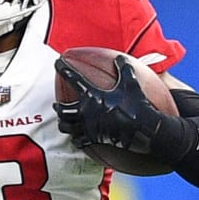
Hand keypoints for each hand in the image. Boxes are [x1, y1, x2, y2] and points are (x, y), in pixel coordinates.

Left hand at [54, 55, 187, 160]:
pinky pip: (79, 141)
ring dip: (63, 123)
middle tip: (56, 104)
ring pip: (67, 127)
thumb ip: (124, 69)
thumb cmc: (136, 105)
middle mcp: (86, 112)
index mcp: (93, 96)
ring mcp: (88, 127)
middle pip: (62, 110)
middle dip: (57, 107)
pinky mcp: (94, 140)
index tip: (58, 63)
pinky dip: (76, 139)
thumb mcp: (131, 83)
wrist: (143, 130)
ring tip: (63, 121)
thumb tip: (120, 58)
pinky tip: (77, 138)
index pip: (74, 79)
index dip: (64, 69)